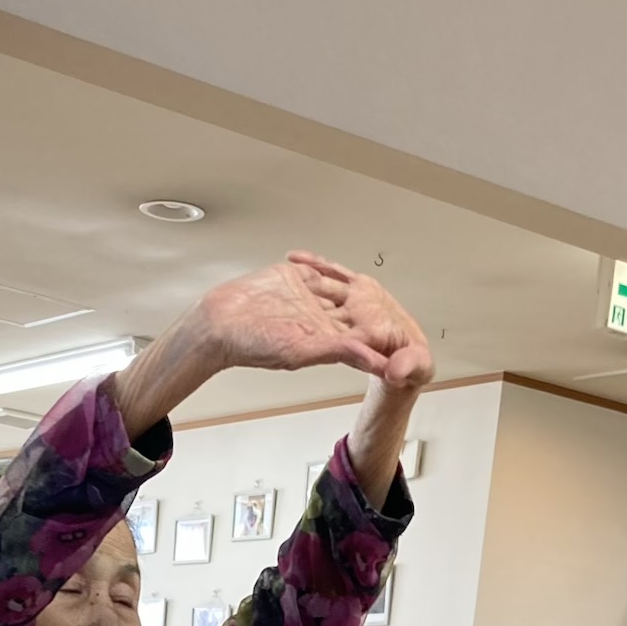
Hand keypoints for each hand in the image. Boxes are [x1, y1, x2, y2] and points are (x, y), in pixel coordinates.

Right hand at [195, 254, 432, 388]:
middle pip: (354, 312)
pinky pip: (317, 268)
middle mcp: (318, 318)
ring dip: (355, 287)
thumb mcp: (303, 351)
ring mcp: (306, 296)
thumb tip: (376, 360)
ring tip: (377, 286)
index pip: (362, 338)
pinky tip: (338, 266)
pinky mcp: (293, 277)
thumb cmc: (252, 344)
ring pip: (339, 289)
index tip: (407, 342)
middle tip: (402, 313)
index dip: (383, 338)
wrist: (219, 322)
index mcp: (324, 339)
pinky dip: (326, 264)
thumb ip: (342, 351)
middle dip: (375, 311)